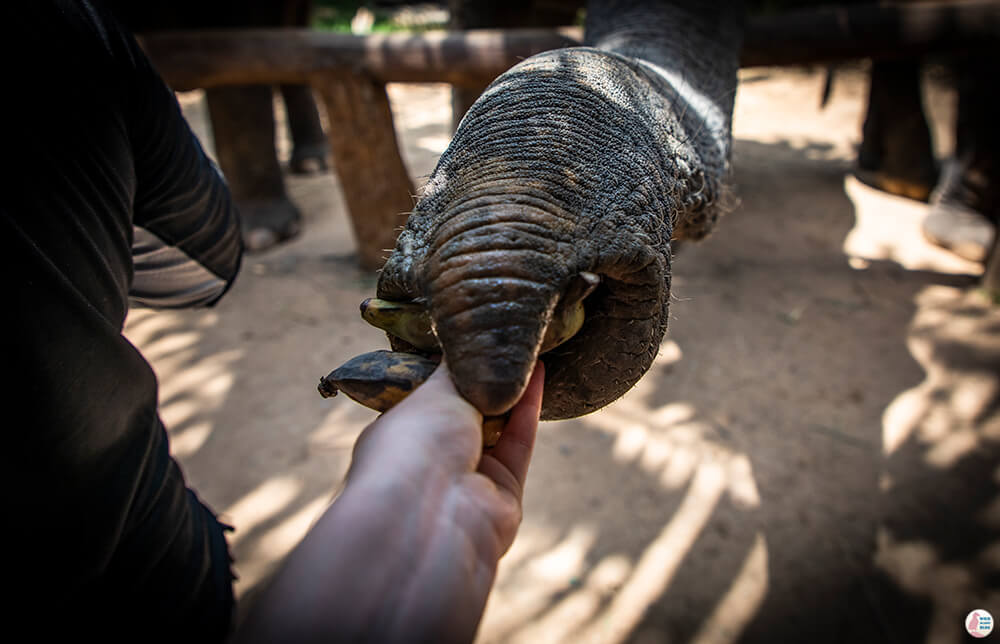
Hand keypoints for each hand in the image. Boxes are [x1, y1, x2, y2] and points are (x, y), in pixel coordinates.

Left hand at [236, 360, 544, 642]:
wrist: (430, 517)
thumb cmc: (412, 445)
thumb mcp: (432, 392)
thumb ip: (454, 370)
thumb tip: (465, 342)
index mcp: (397, 436)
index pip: (425, 399)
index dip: (448, 372)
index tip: (470, 339)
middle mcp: (430, 460)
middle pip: (465, 415)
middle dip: (485, 382)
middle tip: (506, 339)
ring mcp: (467, 479)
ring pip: (496, 428)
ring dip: (512, 390)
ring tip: (531, 347)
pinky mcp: (503, 493)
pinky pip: (519, 442)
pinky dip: (529, 409)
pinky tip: (540, 371)